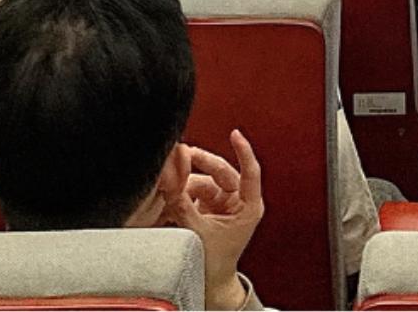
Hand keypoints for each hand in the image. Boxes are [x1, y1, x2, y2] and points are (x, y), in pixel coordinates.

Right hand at [161, 129, 263, 309]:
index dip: (243, 150)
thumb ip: (182, 204)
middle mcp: (238, 201)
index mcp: (247, 207)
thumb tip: (170, 178)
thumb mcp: (197, 231)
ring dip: (185, 183)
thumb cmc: (214, 263)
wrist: (210, 283)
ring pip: (204, 181)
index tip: (235, 134)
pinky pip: (196, 191)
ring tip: (168, 185)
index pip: (249, 171)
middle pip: (220, 172)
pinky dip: (182, 192)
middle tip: (179, 155)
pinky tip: (170, 195)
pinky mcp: (210, 207)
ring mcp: (224, 203)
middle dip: (198, 164)